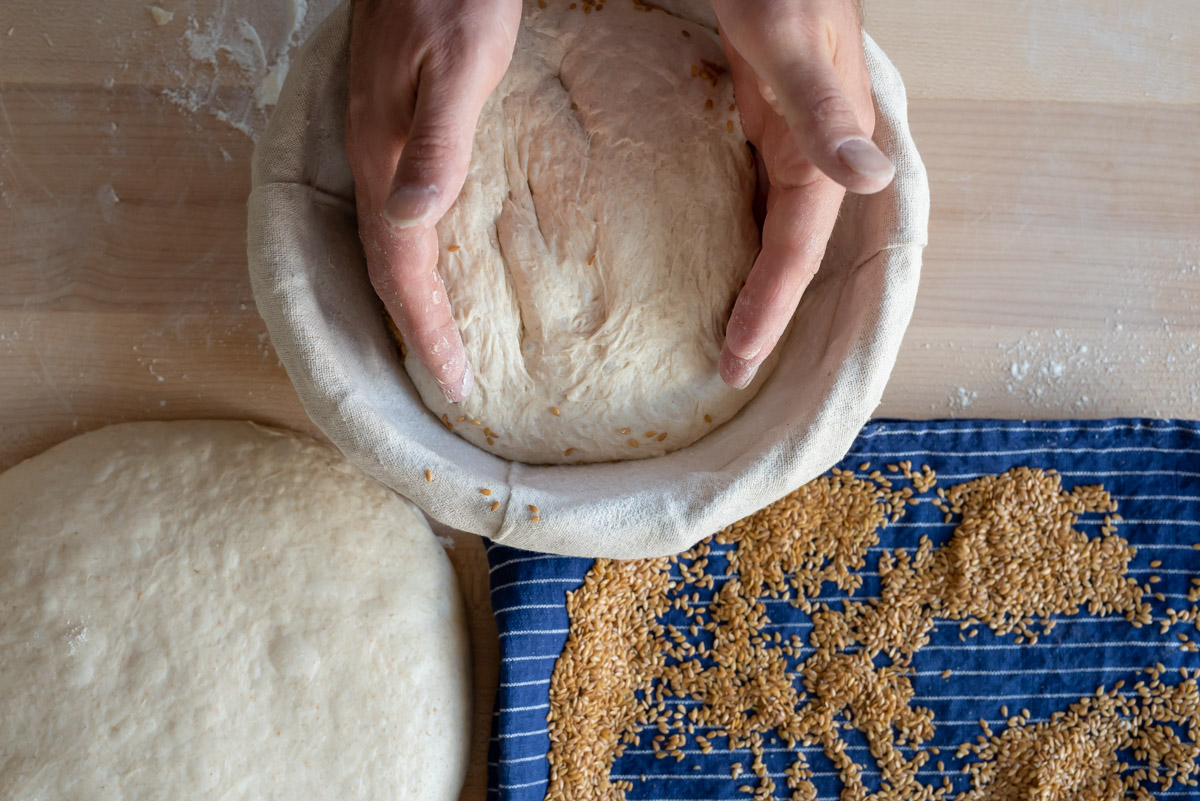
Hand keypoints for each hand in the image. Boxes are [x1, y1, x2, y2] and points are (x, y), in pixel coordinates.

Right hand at [346, 0, 520, 401]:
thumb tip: (412, 218)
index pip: (403, 267)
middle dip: (418, 329)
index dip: (426, 327)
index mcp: (386, 158)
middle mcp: (373, 161)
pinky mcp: (391, 128)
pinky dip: (412, 256)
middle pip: (388, 267)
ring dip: (411, 298)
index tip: (455, 380)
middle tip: (451, 379)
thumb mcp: (460, 65)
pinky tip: (432, 262)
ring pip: (386, 243)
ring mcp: (377, 144)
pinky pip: (394, 214)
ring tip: (437, 341)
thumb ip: (437, 141)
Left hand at [711, 0, 893, 388]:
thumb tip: (871, 181)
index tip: (738, 360)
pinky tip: (726, 261)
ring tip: (730, 337)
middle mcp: (816, 153)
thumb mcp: (790, 39)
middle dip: (764, 315)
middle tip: (730, 371)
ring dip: (757, 285)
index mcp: (827, 145)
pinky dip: (746, 240)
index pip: (798, 247)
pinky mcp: (767, 121)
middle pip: (791, 253)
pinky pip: (760, 199)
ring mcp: (792, 139)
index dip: (770, 307)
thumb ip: (823, 109)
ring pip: (778, 232)